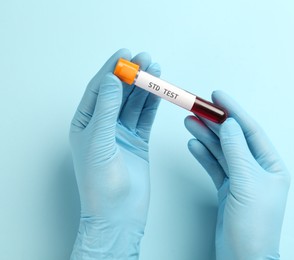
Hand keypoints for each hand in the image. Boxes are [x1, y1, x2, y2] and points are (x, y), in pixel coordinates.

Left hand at [69, 49, 160, 258]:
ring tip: (156, 69)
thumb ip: (107, 109)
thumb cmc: (101, 182)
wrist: (119, 212)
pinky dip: (153, 104)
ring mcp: (122, 133)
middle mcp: (103, 125)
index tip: (125, 54)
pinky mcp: (139, 141)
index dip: (112, 70)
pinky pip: (146, 117)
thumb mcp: (99, 141)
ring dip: (145, 87)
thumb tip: (112, 80)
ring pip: (135, 103)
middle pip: (120, 93)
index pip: (99, 89)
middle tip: (146, 59)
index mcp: (86, 123)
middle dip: (133, 75)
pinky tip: (159, 92)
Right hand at [185, 91, 289, 259]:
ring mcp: (241, 180)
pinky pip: (215, 167)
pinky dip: (204, 155)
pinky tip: (194, 144)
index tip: (218, 96)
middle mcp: (257, 170)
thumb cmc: (254, 225)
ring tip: (190, 121)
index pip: (251, 130)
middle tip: (198, 107)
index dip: (234, 111)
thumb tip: (229, 123)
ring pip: (222, 151)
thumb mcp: (246, 181)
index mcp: (271, 166)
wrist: (243, 258)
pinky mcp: (227, 190)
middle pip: (233, 139)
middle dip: (215, 122)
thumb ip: (236, 150)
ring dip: (206, 136)